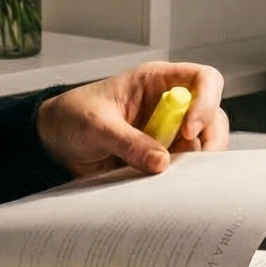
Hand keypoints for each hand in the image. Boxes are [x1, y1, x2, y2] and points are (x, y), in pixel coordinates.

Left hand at [35, 61, 229, 176]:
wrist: (53, 142)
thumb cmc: (71, 116)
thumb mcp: (95, 125)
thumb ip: (127, 141)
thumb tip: (161, 162)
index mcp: (157, 81)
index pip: (204, 80)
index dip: (206, 102)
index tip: (189, 130)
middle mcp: (170, 105)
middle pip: (213, 117)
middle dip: (210, 141)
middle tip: (192, 164)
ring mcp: (168, 133)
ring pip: (201, 147)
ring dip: (192, 163)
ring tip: (169, 177)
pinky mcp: (161, 157)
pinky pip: (182, 168)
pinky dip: (179, 178)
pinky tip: (164, 186)